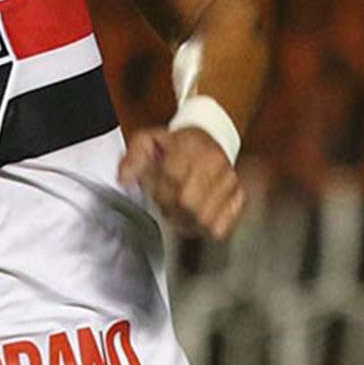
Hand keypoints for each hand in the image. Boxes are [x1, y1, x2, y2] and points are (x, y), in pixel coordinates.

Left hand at [117, 126, 245, 240]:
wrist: (210, 137)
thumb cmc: (176, 144)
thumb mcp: (148, 140)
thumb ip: (133, 158)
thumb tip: (124, 179)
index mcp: (189, 147)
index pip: (172, 180)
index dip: (159, 193)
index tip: (155, 192)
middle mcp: (214, 162)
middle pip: (188, 203)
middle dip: (171, 209)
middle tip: (166, 204)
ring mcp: (229, 180)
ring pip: (205, 218)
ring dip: (187, 221)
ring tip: (180, 210)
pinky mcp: (239, 195)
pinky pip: (223, 225)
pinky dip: (207, 227)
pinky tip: (197, 217)